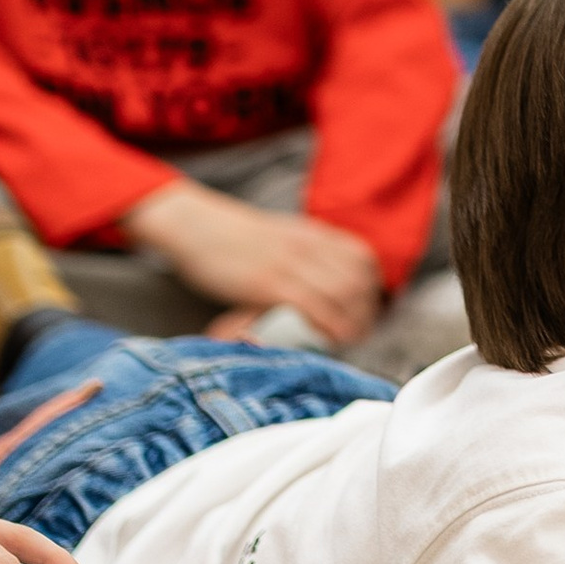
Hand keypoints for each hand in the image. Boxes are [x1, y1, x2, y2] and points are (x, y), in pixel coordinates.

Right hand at [123, 181, 381, 347]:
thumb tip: (315, 279)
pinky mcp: (269, 283)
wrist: (194, 225)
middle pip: (359, 280)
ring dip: (351, 321)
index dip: (370, 288)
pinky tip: (329, 338)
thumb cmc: (229, 236)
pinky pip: (314, 306)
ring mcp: (290, 263)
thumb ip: (299, 252)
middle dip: (365, 311)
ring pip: (344, 293)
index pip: (362, 258)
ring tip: (344, 339)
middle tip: (357, 332)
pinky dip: (329, 325)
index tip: (364, 310)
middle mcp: (307, 246)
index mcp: (310, 233)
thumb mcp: (276, 235)